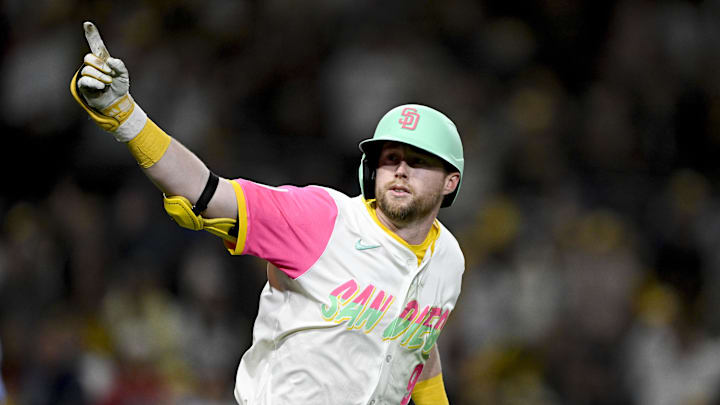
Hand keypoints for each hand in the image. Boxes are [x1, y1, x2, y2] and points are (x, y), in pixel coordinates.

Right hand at [70, 22, 145, 140]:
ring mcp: (87, 75)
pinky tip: (102, 86)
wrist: (116, 102)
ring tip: (107, 83)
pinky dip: (95, 82)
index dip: (92, 34)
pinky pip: (85, 80)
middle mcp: (93, 65)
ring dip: (101, 76)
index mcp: (103, 60)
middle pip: (89, 57)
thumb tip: (110, 61)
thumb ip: (120, 66)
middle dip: (100, 65)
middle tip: (110, 74)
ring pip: (88, 70)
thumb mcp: (124, 75)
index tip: (87, 23)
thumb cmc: (119, 87)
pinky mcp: (83, 85)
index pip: (96, 45)